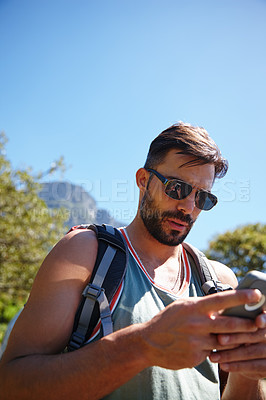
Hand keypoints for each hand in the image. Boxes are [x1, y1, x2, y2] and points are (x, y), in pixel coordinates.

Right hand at [141, 289, 260, 370]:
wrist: (148, 343)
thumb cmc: (169, 320)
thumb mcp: (184, 305)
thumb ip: (203, 305)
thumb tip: (225, 303)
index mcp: (194, 307)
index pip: (221, 300)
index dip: (240, 297)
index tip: (256, 294)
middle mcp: (197, 324)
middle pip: (230, 325)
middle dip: (249, 324)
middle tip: (262, 321)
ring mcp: (196, 343)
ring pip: (226, 342)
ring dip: (238, 339)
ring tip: (249, 335)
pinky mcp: (195, 358)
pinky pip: (214, 353)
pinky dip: (219, 350)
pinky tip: (220, 346)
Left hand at [210, 312, 265, 379]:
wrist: (246, 358)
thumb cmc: (237, 334)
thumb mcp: (238, 326)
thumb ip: (234, 319)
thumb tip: (217, 315)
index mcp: (264, 320)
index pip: (264, 318)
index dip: (263, 319)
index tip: (257, 321)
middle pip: (254, 335)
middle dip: (235, 337)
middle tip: (219, 339)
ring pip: (251, 352)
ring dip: (230, 355)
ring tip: (214, 356)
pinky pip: (252, 366)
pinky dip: (236, 366)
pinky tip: (222, 366)